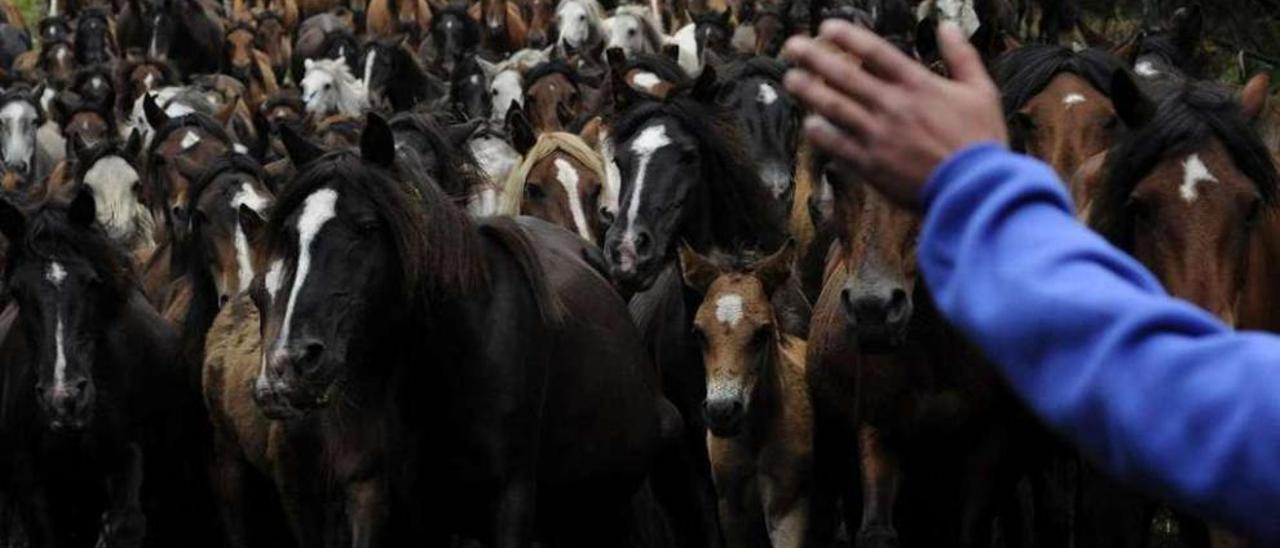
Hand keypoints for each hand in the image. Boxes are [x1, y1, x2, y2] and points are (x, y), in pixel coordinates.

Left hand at [782, 20, 1006, 207]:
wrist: (974, 190)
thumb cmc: (980, 140)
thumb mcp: (982, 90)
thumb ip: (962, 55)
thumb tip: (947, 24)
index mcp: (918, 84)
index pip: (874, 52)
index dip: (848, 37)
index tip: (827, 27)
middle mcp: (892, 105)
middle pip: (844, 76)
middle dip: (814, 58)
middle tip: (792, 47)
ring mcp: (878, 135)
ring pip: (834, 107)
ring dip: (809, 91)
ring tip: (791, 78)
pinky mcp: (870, 164)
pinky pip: (837, 145)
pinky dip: (820, 133)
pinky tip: (808, 124)